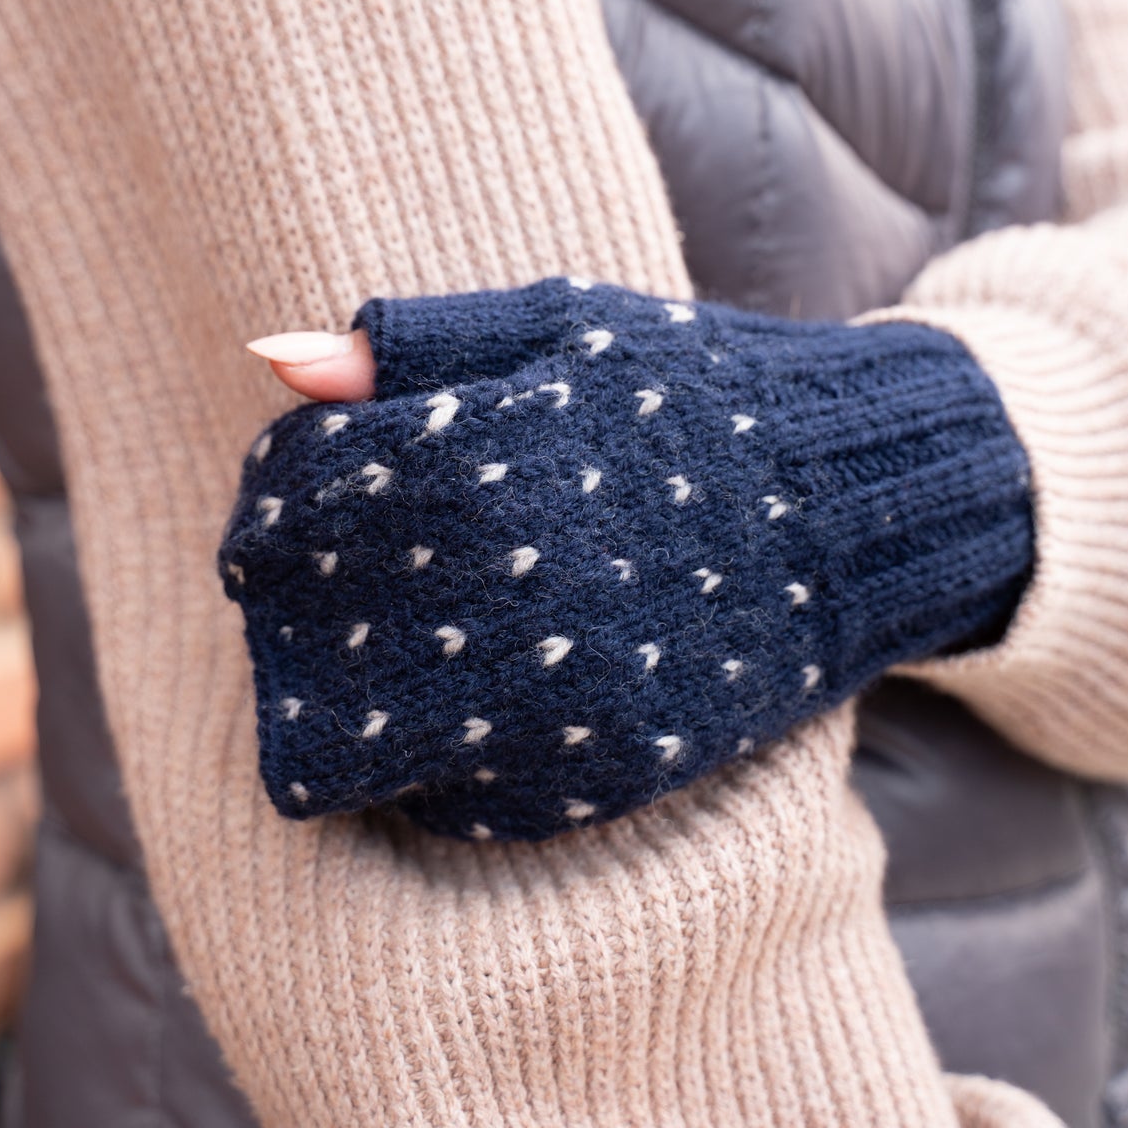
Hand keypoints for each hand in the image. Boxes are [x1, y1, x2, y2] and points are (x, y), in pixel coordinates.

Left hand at [227, 280, 1031, 841]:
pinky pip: (444, 801)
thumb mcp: (565, 326)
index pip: (296, 500)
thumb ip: (418, 347)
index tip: (291, 499)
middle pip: (305, 636)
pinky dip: (425, 761)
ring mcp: (557, 703)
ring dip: (340, 698)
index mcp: (492, 464)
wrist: (854, 509)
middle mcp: (513, 595)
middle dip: (294, 607)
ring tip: (388, 643)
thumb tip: (274, 359)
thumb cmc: (695, 396)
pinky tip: (459, 700)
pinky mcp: (597, 777)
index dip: (273, 499)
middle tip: (329, 580)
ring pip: (356, 747)